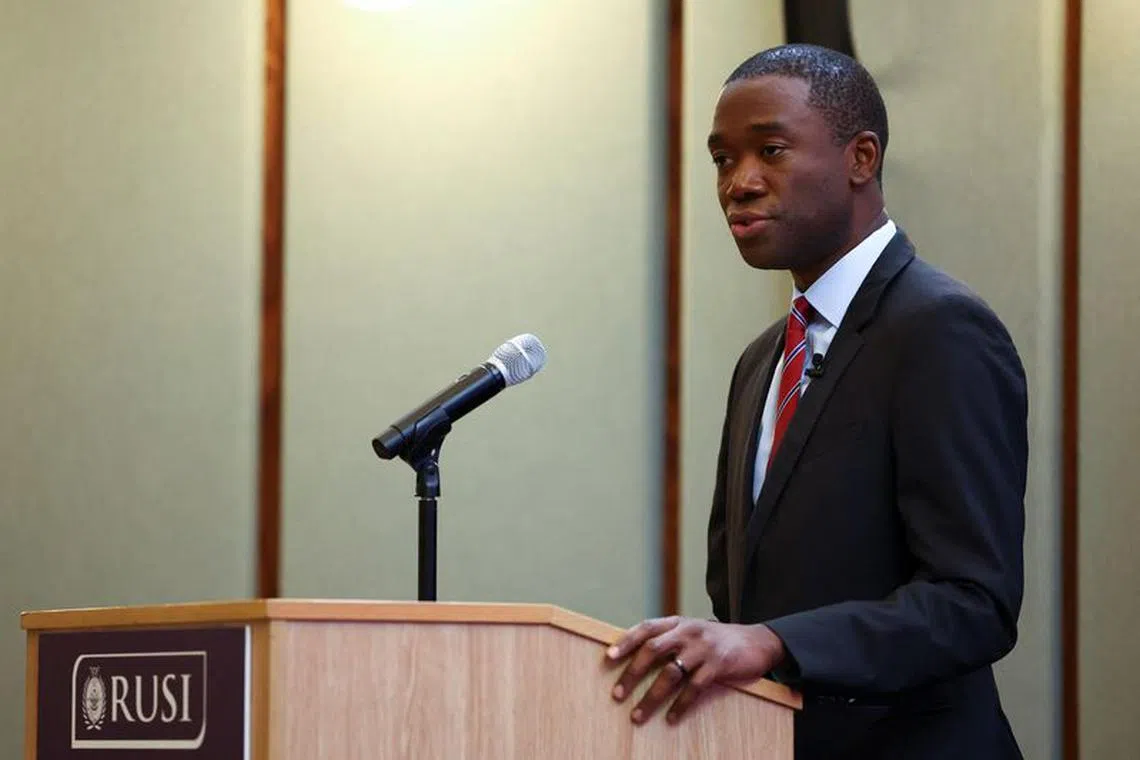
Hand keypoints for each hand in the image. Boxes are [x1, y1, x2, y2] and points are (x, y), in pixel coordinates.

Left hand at [605, 616, 785, 724]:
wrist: (757, 641)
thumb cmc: (718, 640)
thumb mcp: (692, 632)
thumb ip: (670, 639)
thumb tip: (637, 656)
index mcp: (678, 622)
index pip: (646, 628)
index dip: (626, 641)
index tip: (609, 657)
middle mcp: (688, 631)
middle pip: (652, 650)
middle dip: (632, 673)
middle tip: (618, 693)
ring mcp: (703, 648)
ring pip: (670, 673)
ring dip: (651, 696)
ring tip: (638, 714)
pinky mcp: (718, 665)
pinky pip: (694, 687)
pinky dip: (680, 705)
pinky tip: (671, 718)